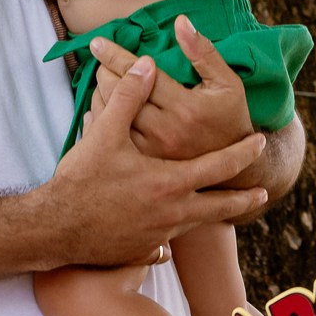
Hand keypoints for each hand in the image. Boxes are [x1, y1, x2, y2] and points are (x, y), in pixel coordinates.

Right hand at [43, 54, 268, 267]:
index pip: (220, 166)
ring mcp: (157, 237)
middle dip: (242, 199)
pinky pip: (161, 248)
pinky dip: (167, 243)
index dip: (243, 153)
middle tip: (262, 193)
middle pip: (219, 207)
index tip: (260, 143)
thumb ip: (129, 96)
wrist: (53, 229)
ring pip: (193, 226)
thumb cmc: (80, 181)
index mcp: (170, 182)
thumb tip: (145, 63)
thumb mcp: (104, 134)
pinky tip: (167, 243)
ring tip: (220, 208)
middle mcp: (172, 213)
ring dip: (209, 215)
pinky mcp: (139, 252)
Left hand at [85, 14, 255, 160]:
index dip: (116, 56)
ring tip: (104, 80)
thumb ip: (203, 52)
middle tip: (102, 62)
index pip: (141, 75)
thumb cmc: (230, 117)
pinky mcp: (144, 162)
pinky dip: (104, 117)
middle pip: (120, 95)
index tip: (98, 43)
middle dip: (105, 73)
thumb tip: (181, 22)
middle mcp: (165, 130)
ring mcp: (152, 149)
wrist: (234, 163)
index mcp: (185, 107)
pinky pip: (114, 135)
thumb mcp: (227, 82)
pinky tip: (106, 105)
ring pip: (112, 116)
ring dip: (102, 94)